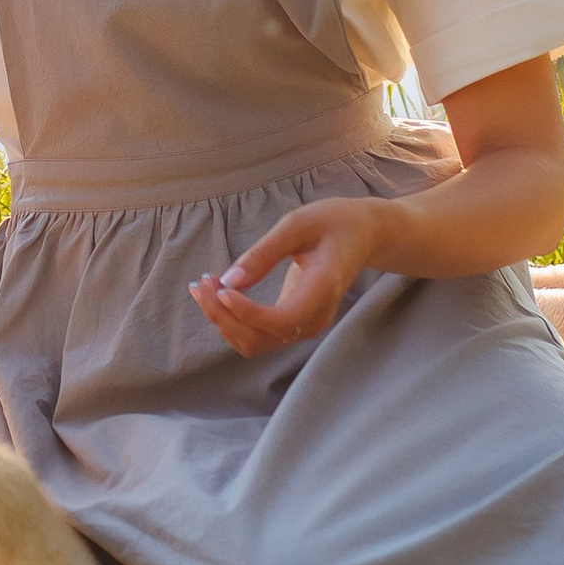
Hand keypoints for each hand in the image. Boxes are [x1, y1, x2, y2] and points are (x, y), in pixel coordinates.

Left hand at [190, 197, 391, 356]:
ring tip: (203, 286)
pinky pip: (258, 335)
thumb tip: (229, 281)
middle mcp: (315, 316)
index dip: (246, 313)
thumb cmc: (333, 222)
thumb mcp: (297, 224)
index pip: (281, 321)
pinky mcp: (296, 323)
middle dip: (222, 316)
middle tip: (200, 283)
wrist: (364, 235)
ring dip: (223, 320)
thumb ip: (264, 253)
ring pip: (254, 342)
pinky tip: (218, 293)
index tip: (220, 289)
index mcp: (323, 289)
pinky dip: (233, 319)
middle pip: (260, 339)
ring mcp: (306, 324)